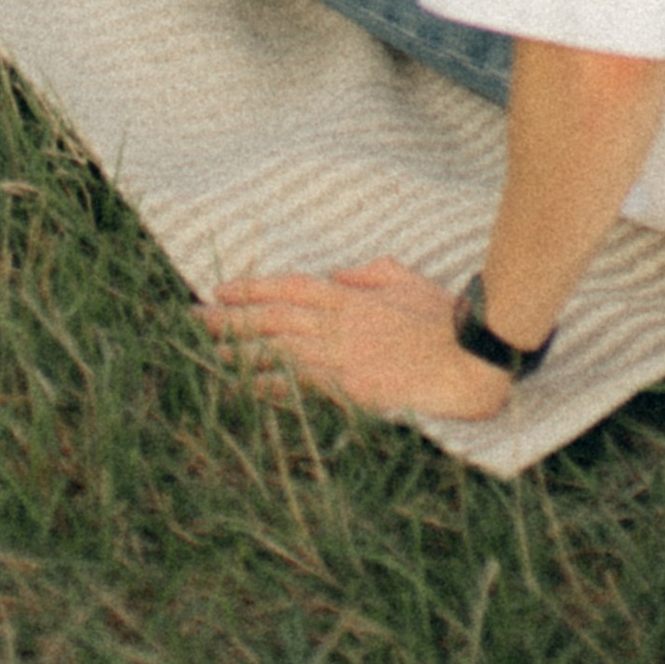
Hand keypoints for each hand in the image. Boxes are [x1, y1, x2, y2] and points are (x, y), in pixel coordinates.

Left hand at [202, 258, 515, 422]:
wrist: (470, 359)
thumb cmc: (446, 321)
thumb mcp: (407, 281)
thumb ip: (370, 274)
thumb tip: (339, 274)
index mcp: (350, 298)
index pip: (288, 288)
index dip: (251, 288)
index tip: (220, 291)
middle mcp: (337, 325)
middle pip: (272, 319)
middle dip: (230, 319)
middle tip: (194, 321)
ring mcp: (341, 358)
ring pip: (277, 351)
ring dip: (240, 352)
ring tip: (208, 354)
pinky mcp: (349, 390)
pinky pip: (299, 387)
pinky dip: (270, 386)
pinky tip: (244, 388)